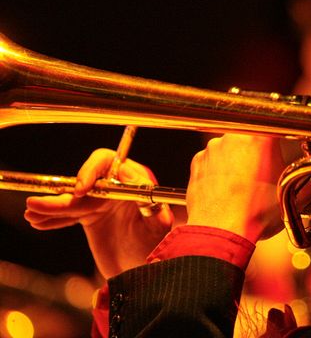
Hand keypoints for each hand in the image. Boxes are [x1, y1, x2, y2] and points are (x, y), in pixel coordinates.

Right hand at [24, 149, 172, 278]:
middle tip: (39, 203)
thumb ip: (149, 201)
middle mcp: (117, 186)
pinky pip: (69, 214)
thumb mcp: (158, 225)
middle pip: (85, 180)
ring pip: (72, 199)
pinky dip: (52, 218)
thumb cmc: (158, 244)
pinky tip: (37, 222)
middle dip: (63, 192)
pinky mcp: (91, 215)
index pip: (109, 164)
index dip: (91, 171)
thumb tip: (130, 176)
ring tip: (31, 213)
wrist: (147, 267)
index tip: (80, 190)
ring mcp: (102, 201)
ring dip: (50, 205)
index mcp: (134, 181)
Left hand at [187, 134, 285, 242]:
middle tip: (265, 171)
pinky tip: (228, 188)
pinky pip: (214, 159)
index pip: (278, 125)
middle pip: (253, 135)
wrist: (220, 232)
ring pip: (232, 146)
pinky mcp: (199, 160)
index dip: (283, 136)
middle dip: (259, 151)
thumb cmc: (253, 214)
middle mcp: (235, 136)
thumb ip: (310, 182)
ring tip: (245, 184)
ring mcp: (214, 148)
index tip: (284, 145)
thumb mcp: (292, 198)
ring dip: (239, 159)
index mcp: (261, 138)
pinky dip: (220, 169)